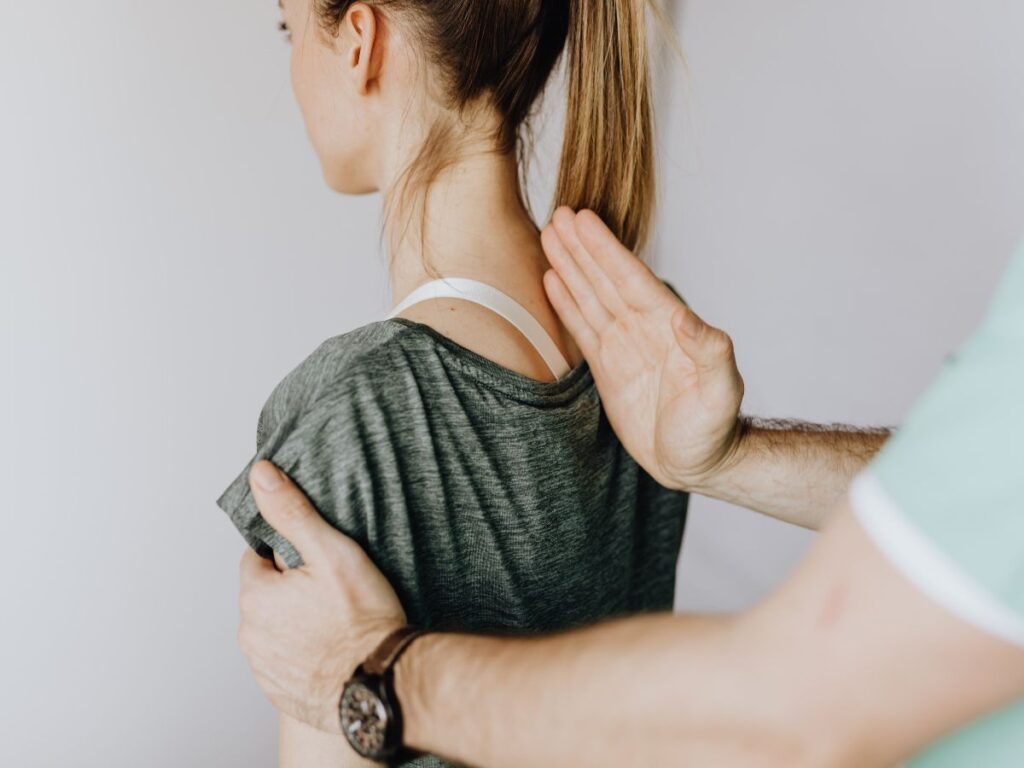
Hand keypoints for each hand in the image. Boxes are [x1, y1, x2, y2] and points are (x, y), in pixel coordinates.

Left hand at [237, 460, 406, 732]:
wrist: (382, 686)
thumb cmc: (362, 619)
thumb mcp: (332, 552)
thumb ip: (293, 512)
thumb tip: (261, 474)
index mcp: (255, 595)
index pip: (258, 559)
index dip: (290, 557)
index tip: (319, 564)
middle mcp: (250, 634)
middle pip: (266, 596)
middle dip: (291, 590)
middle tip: (334, 592)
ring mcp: (264, 668)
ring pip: (275, 630)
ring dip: (296, 623)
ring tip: (338, 622)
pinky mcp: (281, 693)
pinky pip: (286, 662)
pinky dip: (303, 655)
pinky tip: (334, 651)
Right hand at [541, 207, 744, 490]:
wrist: (697, 463)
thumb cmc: (713, 431)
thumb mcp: (719, 392)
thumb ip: (709, 351)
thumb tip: (685, 316)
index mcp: (668, 326)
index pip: (631, 279)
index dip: (605, 249)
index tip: (583, 220)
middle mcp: (643, 328)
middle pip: (605, 279)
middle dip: (582, 248)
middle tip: (558, 214)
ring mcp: (625, 345)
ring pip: (591, 296)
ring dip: (570, 266)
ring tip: (548, 235)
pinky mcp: (608, 367)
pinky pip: (583, 327)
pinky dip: (567, 303)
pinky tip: (551, 280)